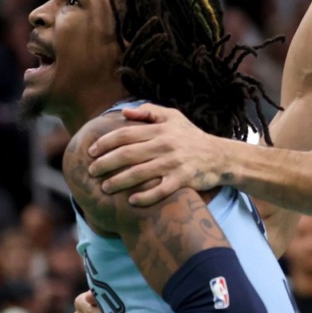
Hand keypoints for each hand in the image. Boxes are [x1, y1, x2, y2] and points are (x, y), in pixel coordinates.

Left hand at [88, 104, 227, 206]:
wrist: (220, 156)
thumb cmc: (192, 137)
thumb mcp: (174, 117)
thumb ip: (149, 111)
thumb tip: (123, 112)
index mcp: (159, 130)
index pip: (125, 134)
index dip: (105, 142)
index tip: (90, 151)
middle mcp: (165, 145)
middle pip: (127, 154)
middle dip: (105, 163)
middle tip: (91, 172)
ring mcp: (174, 163)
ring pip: (140, 173)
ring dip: (119, 181)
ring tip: (105, 188)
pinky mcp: (183, 180)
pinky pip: (160, 190)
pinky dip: (145, 197)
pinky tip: (131, 201)